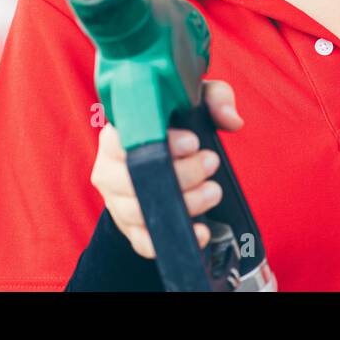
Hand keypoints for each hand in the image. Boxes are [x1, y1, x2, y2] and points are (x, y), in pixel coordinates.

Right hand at [89, 79, 243, 258]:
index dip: (161, 142)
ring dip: (183, 204)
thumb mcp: (192, 102)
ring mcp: (116, 200)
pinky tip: (199, 232)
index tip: (193, 142)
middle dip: (181, 174)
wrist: (158, 163)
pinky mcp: (128, 227)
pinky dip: (169, 241)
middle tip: (211, 163)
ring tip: (212, 192)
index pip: (124, 137)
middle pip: (133, 178)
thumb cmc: (175, 126)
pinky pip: (142, 241)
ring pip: (138, 210)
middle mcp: (109, 168)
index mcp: (116, 134)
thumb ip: (214, 99)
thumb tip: (231, 119)